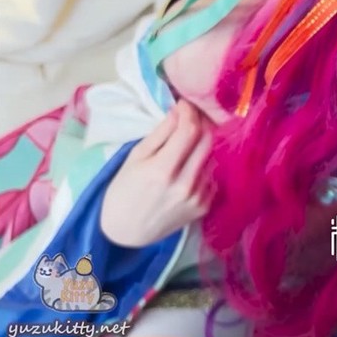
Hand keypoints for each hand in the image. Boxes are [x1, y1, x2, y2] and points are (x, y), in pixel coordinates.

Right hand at [100, 100, 215, 246]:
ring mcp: (198, 197)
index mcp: (163, 170)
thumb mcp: (135, 158)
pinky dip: (202, 167)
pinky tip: (186, 170)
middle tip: (188, 120)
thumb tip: (179, 111)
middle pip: (208, 141)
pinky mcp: (205, 207)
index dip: (190, 112)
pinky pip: (211, 176)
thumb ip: (160, 134)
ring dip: (200, 147)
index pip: (190, 130)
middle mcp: (186, 184)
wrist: (126, 231)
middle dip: (200, 124)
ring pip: (211, 157)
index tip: (184, 105)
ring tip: (183, 148)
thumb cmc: (124, 190)